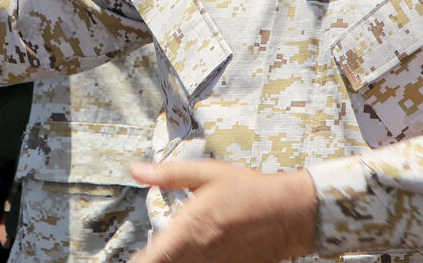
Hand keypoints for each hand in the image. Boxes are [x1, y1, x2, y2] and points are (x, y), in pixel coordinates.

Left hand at [129, 160, 316, 262]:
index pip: (153, 257)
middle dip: (154, 262)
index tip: (133, 259)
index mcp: (189, 227)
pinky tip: (193, 259)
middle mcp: (200, 252)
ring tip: (169, 255)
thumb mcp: (207, 173)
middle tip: (146, 256)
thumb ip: (169, 174)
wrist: (289, 212)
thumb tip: (136, 169)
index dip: (140, 261)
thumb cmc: (248, 190)